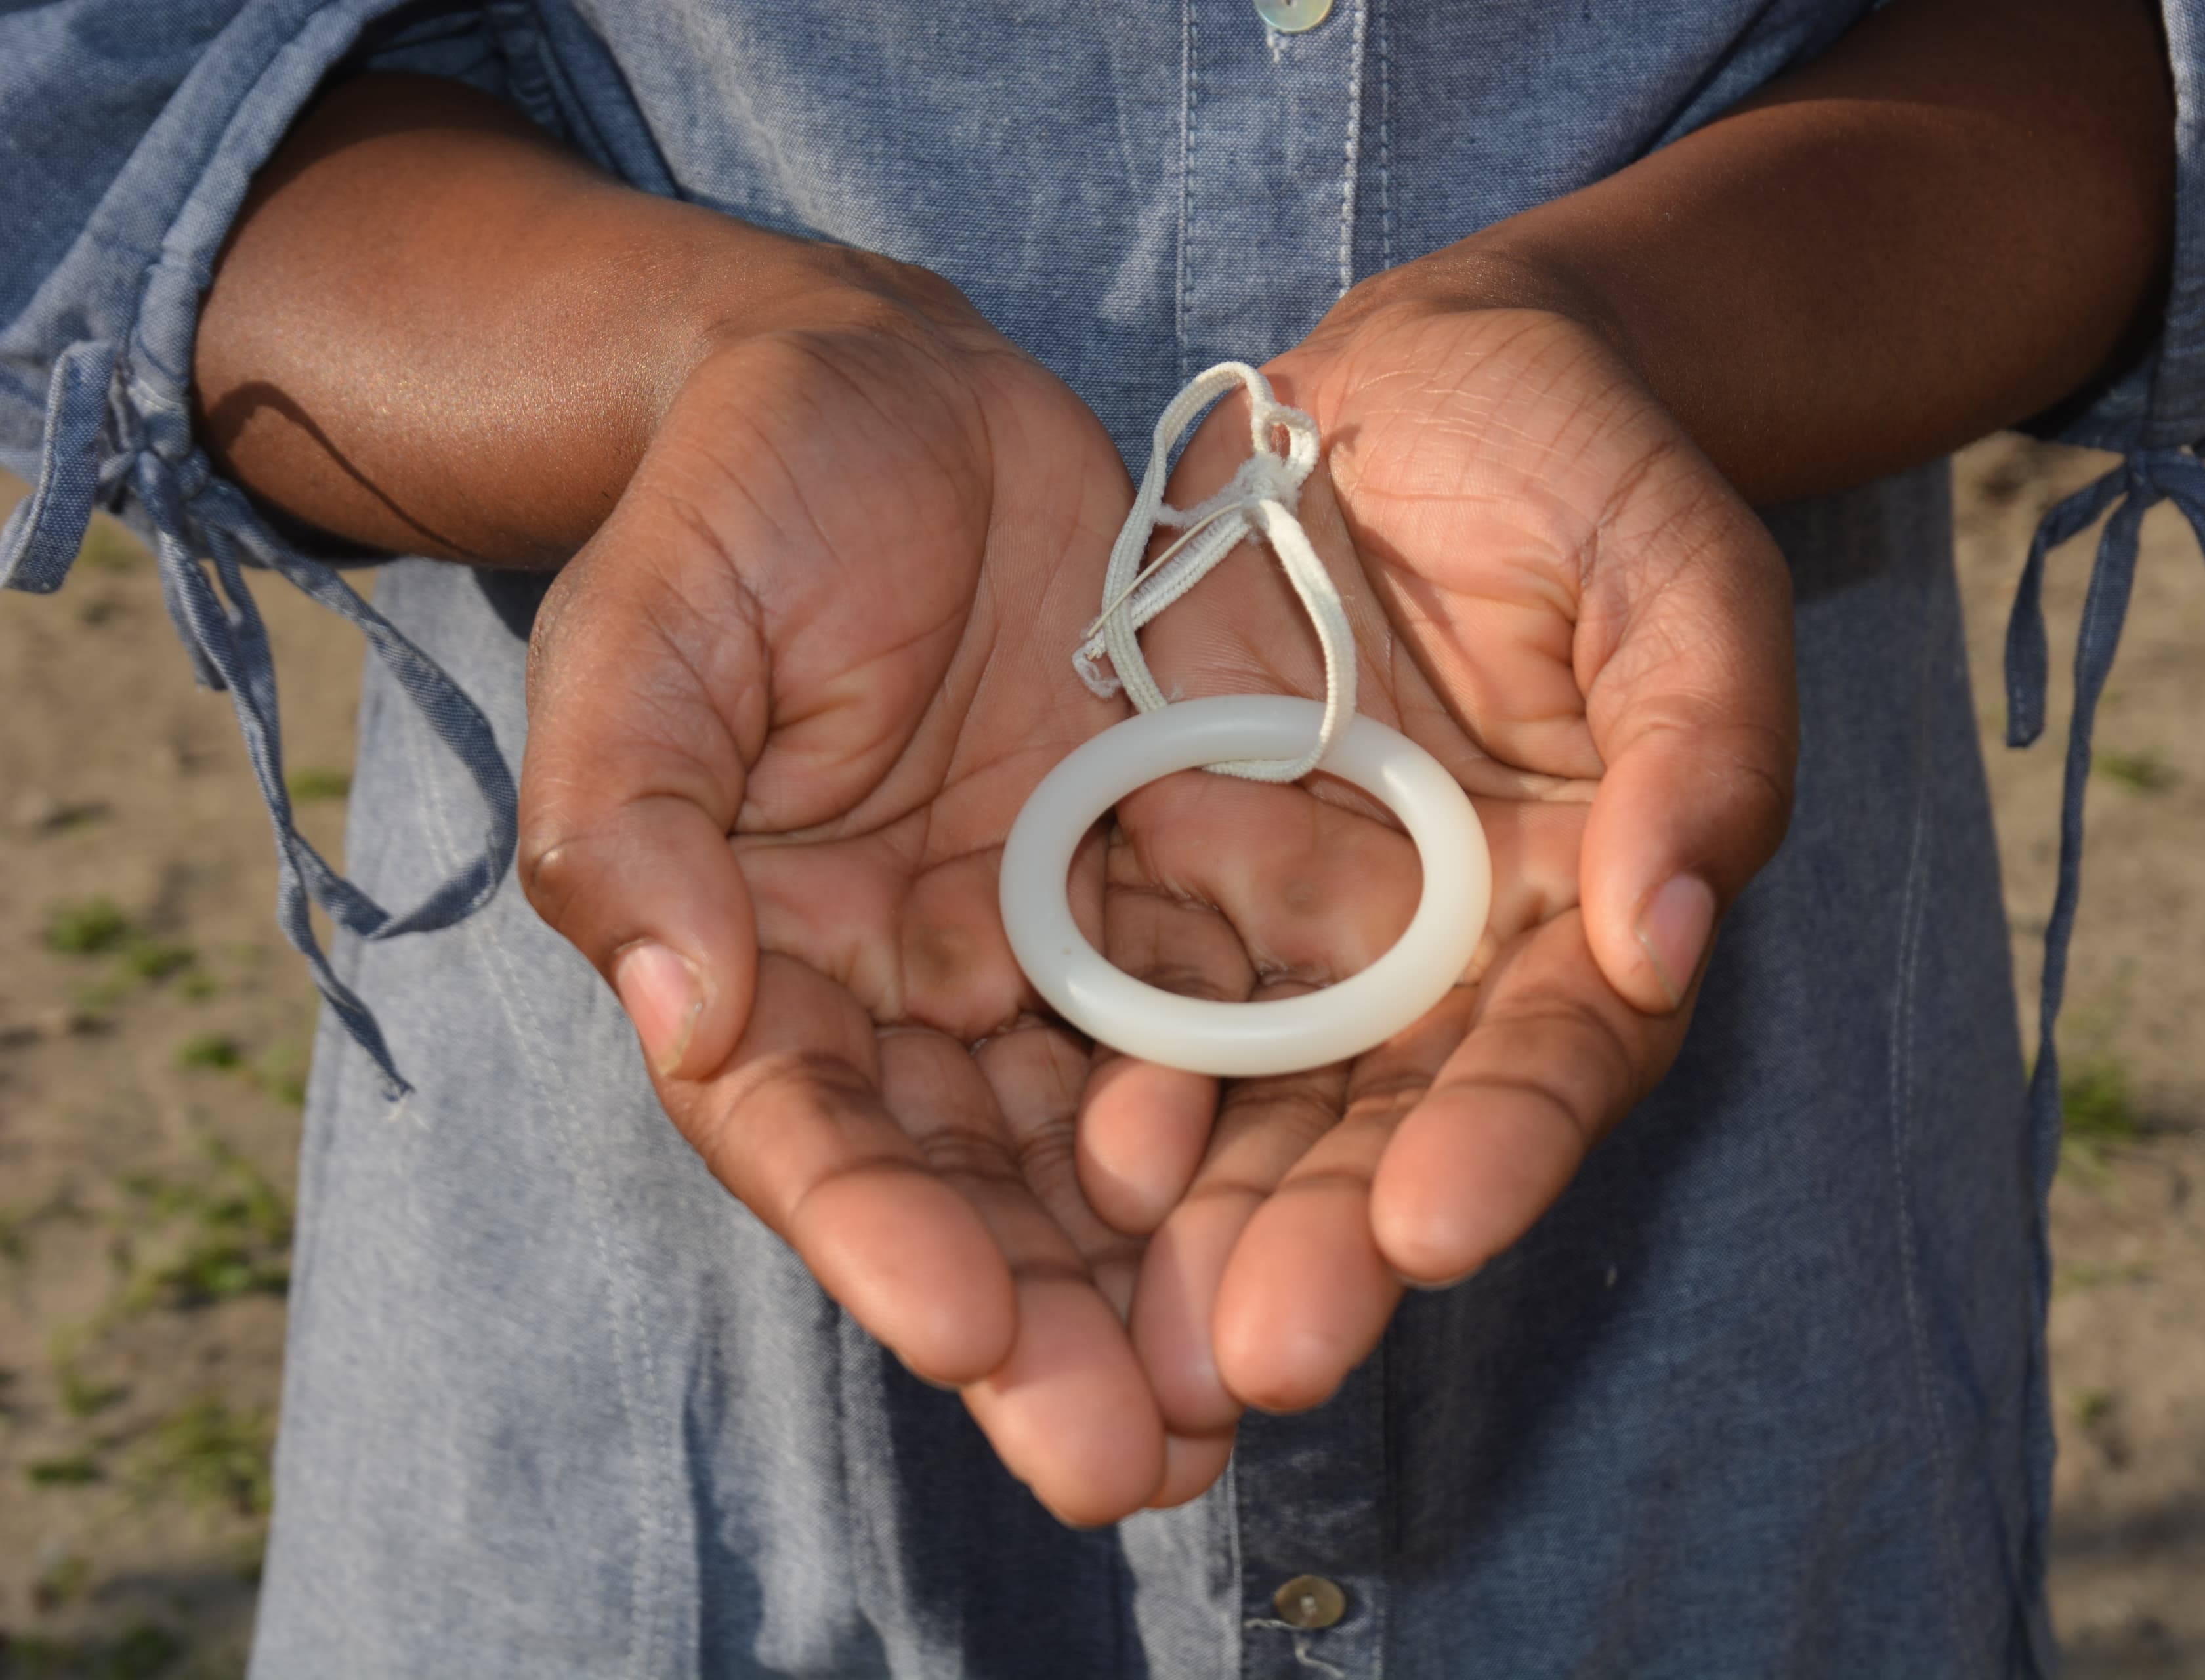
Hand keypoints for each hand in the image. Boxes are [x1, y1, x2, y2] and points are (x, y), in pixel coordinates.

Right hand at [516, 255, 1191, 1522]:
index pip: (808, 1131)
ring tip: (1254, 1387)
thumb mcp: (650, 635)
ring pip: (1110, 1133)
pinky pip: (1234, 995)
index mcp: (760, 961)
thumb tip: (674, 1002)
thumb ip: (634, 817)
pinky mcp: (1168, 872)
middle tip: (1136, 1459)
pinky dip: (1279, 1095)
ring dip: (1176, 1266)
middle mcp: (908, 989)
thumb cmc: (734, 505)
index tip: (964, 1330)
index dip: (879, 1236)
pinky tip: (1352, 1191)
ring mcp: (1045, 940)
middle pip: (974, 1184)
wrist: (887, 387)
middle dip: (1049, 1325)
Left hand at [1072, 265, 1797, 1483]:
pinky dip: (1093, 1087)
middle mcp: (1447, 961)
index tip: (1429, 1230)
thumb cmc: (1585, 461)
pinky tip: (1041, 1170)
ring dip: (1192, 1225)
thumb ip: (1705, 738)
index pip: (1559, 1058)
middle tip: (1245, 1358)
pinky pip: (1132, 996)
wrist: (1426, 384)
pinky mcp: (1185, 880)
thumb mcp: (1681, 569)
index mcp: (1588, 912)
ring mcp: (1310, 931)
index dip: (1503, 1146)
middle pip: (1390, 1130)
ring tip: (1122, 1341)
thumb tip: (1668, 930)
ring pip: (1250, 1106)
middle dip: (1321, 1245)